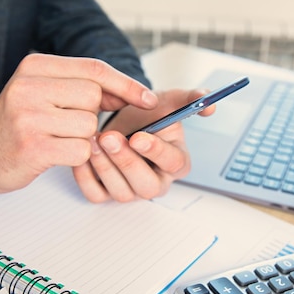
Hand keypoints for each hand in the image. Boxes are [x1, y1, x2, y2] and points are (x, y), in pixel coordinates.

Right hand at [0, 53, 157, 193]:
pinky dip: (77, 156)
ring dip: (83, 138)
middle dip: (92, 115)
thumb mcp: (45, 94)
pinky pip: (81, 149)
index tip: (148, 99)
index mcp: (34, 66)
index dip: (126, 84)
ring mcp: (28, 115)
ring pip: (90, 125)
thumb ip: (84, 88)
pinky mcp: (32, 145)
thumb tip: (132, 93)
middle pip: (94, 96)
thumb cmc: (20, 124)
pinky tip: (54, 153)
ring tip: (55, 139)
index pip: (94, 69)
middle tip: (67, 125)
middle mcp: (28, 85)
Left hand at [72, 88, 215, 202]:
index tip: (139, 137)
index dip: (156, 151)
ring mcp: (132, 191)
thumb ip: (190, 99)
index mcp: (177, 162)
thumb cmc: (147, 116)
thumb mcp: (169, 102)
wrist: (122, 120)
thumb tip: (210, 103)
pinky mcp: (107, 194)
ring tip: (94, 140)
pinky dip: (86, 176)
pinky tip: (83, 153)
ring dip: (105, 166)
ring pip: (122, 192)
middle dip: (127, 162)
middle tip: (110, 138)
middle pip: (147, 186)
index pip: (173, 163)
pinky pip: (96, 194)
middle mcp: (156, 182)